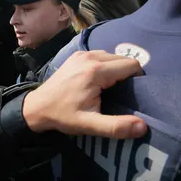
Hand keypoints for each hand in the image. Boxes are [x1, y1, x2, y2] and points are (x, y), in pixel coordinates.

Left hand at [23, 51, 146, 138]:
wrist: (38, 106)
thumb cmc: (63, 115)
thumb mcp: (90, 125)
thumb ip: (116, 126)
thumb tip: (143, 126)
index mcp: (96, 71)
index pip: (131, 65)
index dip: (136, 80)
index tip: (129, 94)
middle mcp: (90, 57)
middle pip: (123, 59)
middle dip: (127, 74)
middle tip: (120, 93)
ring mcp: (81, 54)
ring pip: (112, 56)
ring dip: (115, 69)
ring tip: (108, 88)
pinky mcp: (76, 55)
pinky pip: (100, 55)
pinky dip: (104, 65)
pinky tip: (97, 81)